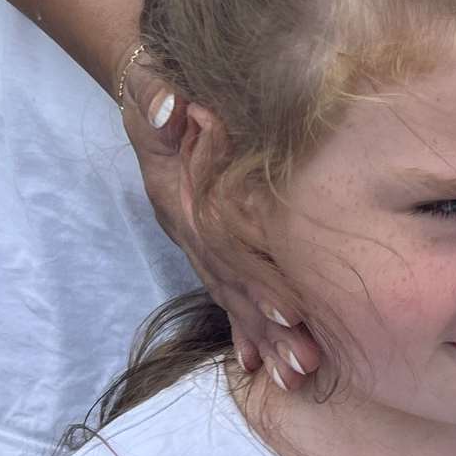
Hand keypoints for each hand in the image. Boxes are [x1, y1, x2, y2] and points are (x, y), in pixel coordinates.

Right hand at [119, 54, 320, 388]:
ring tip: (297, 376)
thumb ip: (157, 94)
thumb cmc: (159, 86)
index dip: (257, 279)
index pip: (225, 247)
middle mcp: (190, 229)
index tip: (292, 311)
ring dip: (262, 340)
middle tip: (306, 362)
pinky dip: (242, 330)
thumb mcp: (150, 80)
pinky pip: (225, 293)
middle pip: (232, 287)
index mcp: (182, 198)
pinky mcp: (208, 246)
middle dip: (268, 328)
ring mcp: (197, 242)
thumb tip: (170, 107)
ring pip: (232, 298)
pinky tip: (257, 367)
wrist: (150, 92)